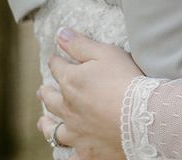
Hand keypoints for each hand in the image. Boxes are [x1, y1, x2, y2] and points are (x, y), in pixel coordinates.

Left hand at [36, 28, 140, 159]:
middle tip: (42, 90)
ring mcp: (75, 132)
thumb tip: (60, 34)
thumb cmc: (124, 79)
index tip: (54, 58)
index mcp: (71, 82)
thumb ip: (80, 44)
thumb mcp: (105, 53)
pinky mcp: (86, 150)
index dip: (56, 61)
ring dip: (47, 124)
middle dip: (46, 92)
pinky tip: (67, 149)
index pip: (58, 68)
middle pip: (52, 99)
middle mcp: (67, 108)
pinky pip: (71, 154)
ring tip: (43, 121)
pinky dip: (68, 151)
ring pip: (54, 129)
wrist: (138, 116)